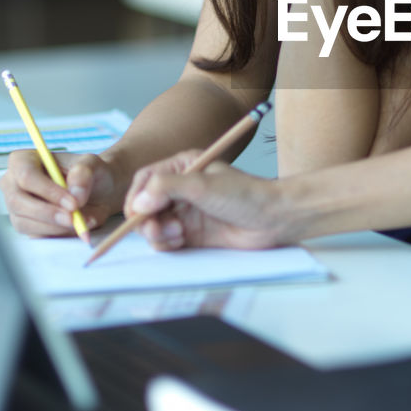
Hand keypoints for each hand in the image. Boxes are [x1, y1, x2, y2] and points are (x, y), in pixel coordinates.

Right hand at [1, 150, 120, 237]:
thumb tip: (75, 195)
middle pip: (17, 202)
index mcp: (23, 160)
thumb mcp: (92, 164)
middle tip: (73, 219)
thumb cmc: (88, 173)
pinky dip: (58, 234)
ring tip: (82, 221)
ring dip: (55, 227)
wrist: (96, 191)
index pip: (26, 175)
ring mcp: (16, 206)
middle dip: (48, 213)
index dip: (48, 191)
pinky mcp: (25, 225)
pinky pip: (34, 235)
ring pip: (24, 222)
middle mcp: (13, 183)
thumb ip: (84, 174)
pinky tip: (78, 226)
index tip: (72, 203)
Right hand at [126, 152, 299, 251]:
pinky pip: (165, 241)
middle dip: (146, 220)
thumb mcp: (203, 184)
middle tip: (158, 229)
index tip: (136, 213)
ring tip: (178, 234)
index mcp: (182, 167)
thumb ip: (167, 188)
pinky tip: (181, 240)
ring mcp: (185, 212)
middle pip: (144, 206)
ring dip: (158, 233)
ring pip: (152, 226)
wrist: (273, 218)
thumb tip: (139, 203)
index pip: (145, 180)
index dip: (136, 197)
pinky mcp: (191, 233)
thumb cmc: (245, 194)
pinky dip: (167, 243)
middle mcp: (180, 189)